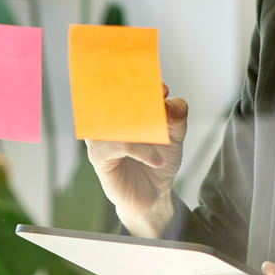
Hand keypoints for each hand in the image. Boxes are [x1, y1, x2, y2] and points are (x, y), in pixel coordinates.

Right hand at [86, 85, 188, 238]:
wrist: (154, 194)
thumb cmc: (160, 158)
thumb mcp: (175, 133)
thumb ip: (176, 114)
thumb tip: (167, 101)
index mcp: (124, 107)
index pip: (122, 83)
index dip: (137, 80)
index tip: (163, 88)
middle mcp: (108, 118)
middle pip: (113, 96)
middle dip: (136, 95)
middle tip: (159, 98)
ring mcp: (101, 136)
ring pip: (115, 119)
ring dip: (142, 127)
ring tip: (162, 138)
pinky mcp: (99, 157)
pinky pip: (118, 145)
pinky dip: (141, 150)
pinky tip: (157, 160)